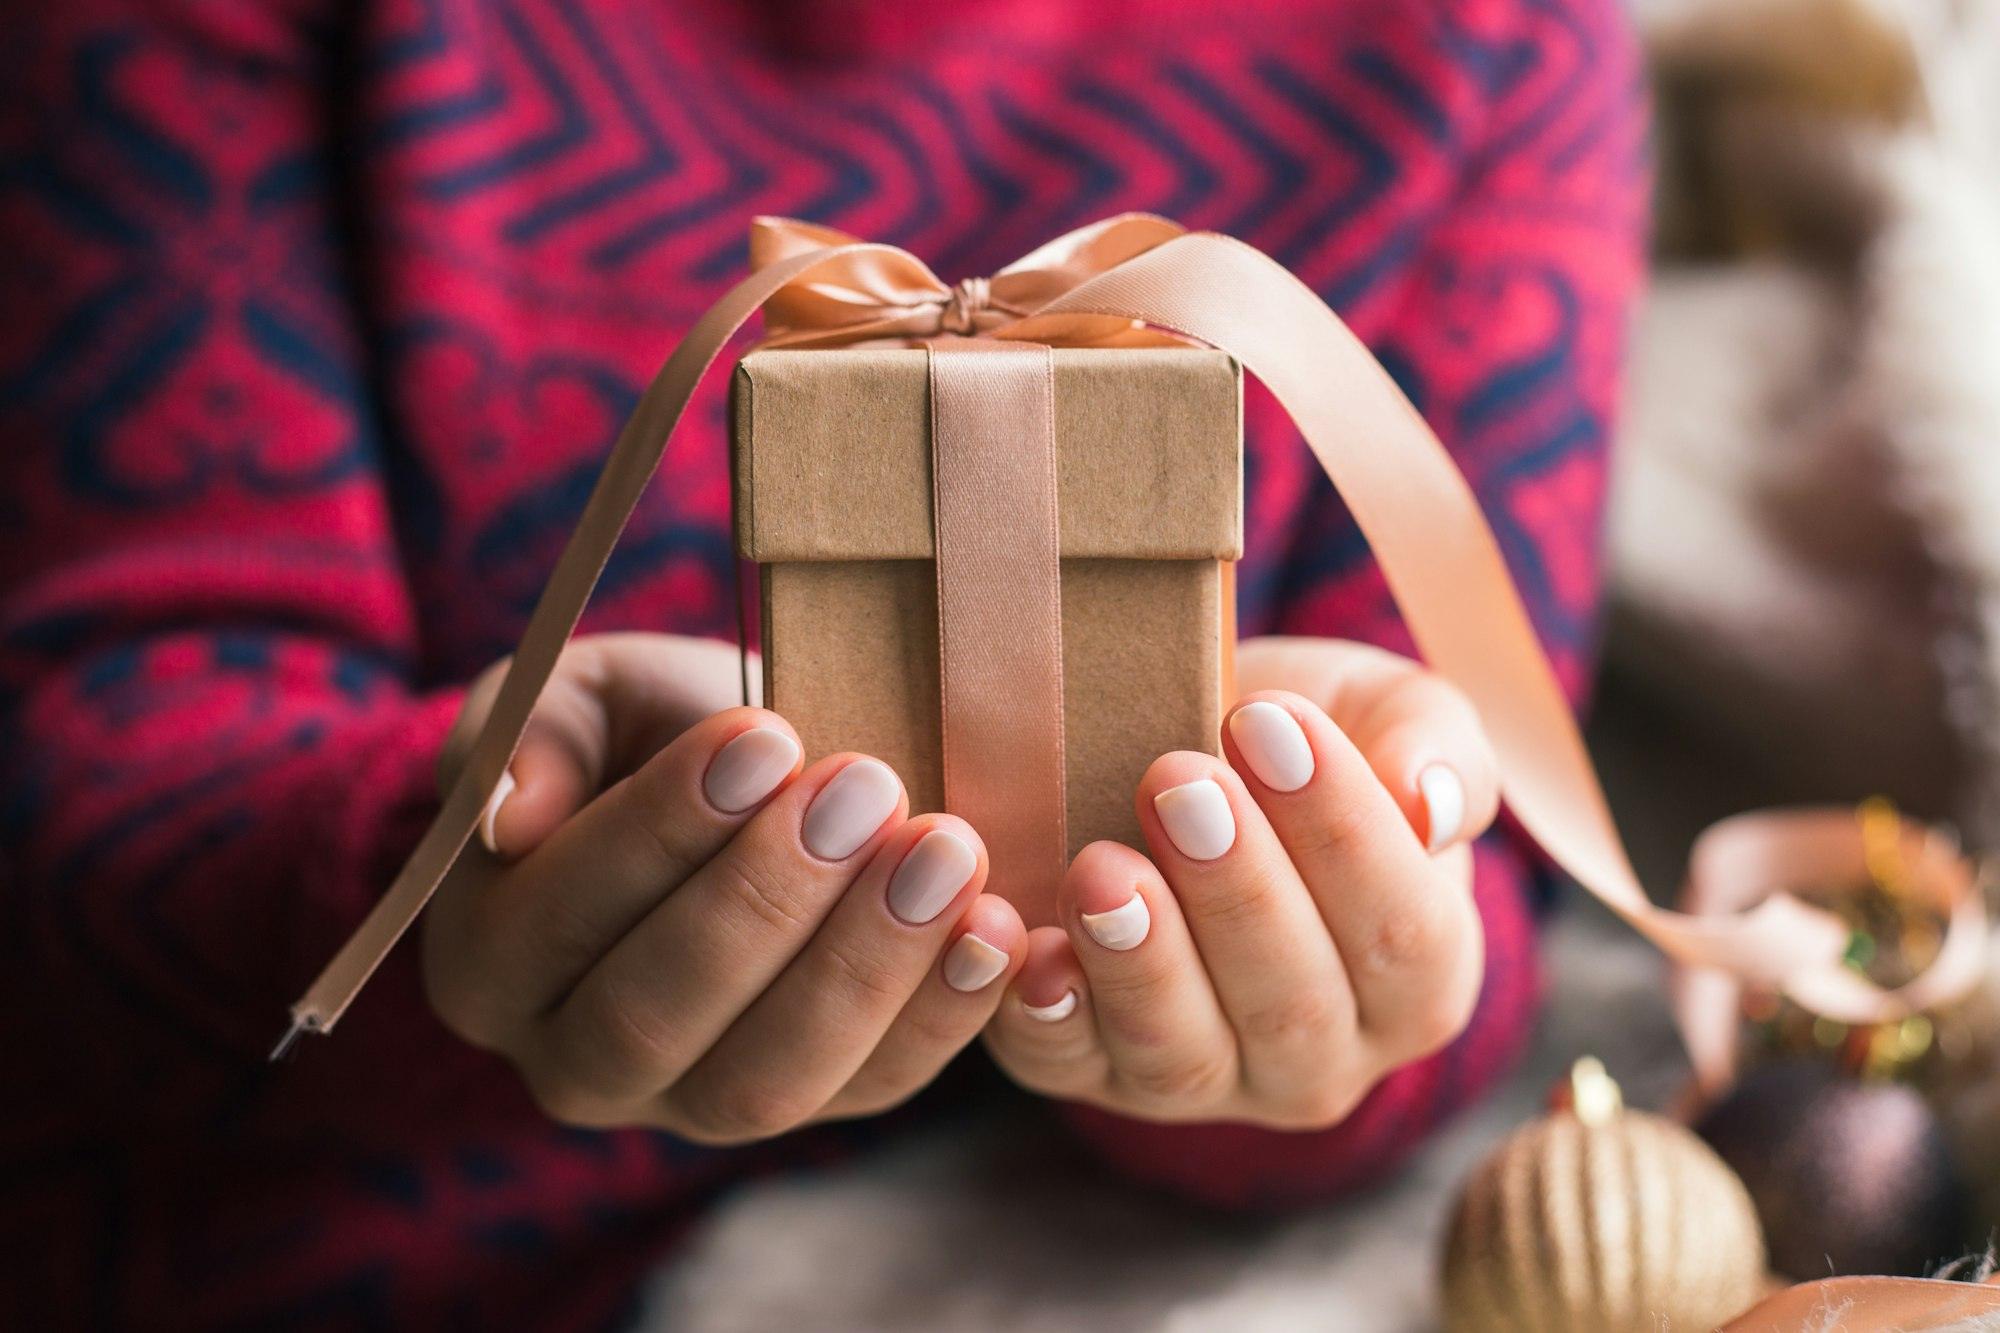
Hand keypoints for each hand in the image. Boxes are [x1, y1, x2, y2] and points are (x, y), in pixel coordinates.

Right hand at [421, 633, 1026, 1141]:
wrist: (762, 776)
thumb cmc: (658, 728)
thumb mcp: (587, 694)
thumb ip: (532, 727)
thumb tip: (508, 814)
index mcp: (489, 961)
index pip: (563, 913)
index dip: (664, 829)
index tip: (766, 738)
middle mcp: (572, 1063)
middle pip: (651, 1020)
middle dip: (768, 901)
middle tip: (867, 789)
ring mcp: (693, 1105)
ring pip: (764, 1083)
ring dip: (863, 965)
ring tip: (947, 850)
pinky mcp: (816, 1106)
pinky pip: (875, 1089)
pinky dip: (944, 1016)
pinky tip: (995, 930)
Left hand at [982, 636, 1498, 1128]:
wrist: (1174, 755)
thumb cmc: (1292, 740)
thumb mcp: (1380, 711)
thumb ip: (1430, 745)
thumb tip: (1427, 802)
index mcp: (1418, 981)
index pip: (1404, 932)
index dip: (1341, 832)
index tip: (1271, 722)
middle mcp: (1321, 1058)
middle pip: (1292, 1004)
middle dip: (1234, 889)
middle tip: (1177, 782)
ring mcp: (1204, 1079)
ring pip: (1182, 1052)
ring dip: (1140, 961)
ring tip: (1102, 868)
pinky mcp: (1089, 1072)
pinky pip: (1064, 1064)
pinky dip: (1046, 1015)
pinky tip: (1031, 952)